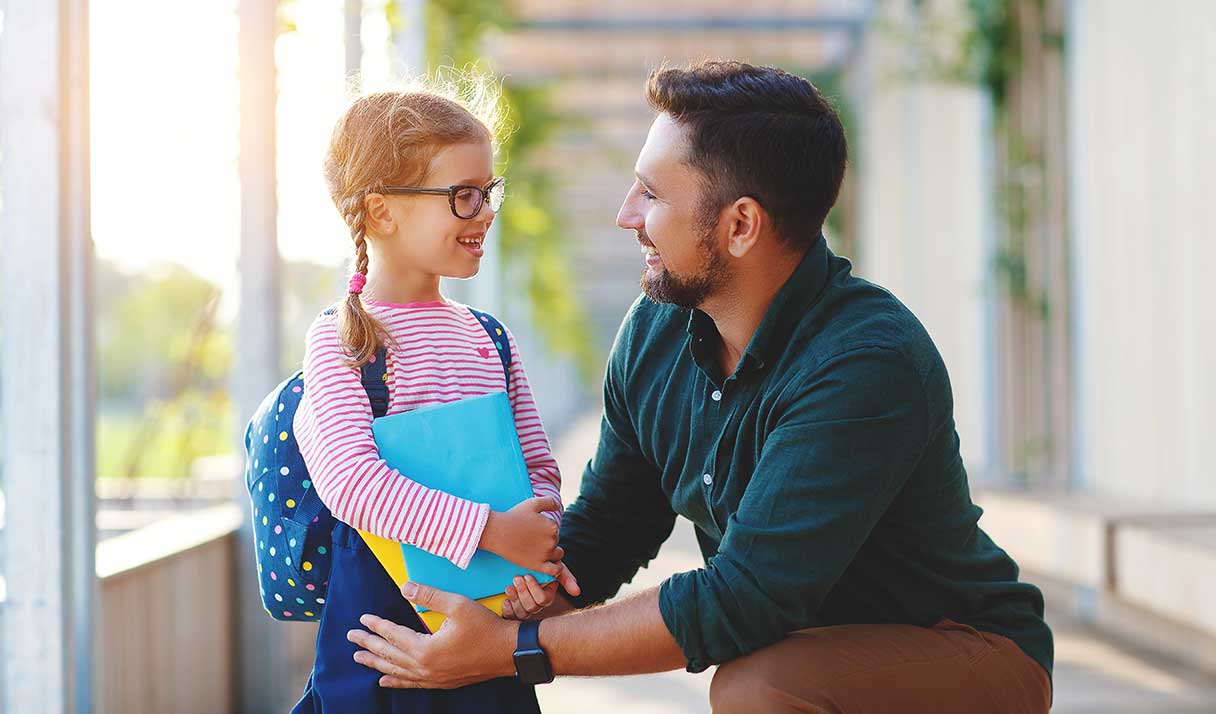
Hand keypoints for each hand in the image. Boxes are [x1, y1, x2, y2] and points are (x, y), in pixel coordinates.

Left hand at [349, 581, 517, 688]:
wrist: (508, 652)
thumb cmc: (485, 627)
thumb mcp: (458, 604)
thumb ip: (429, 596)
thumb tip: (404, 587)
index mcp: (425, 649)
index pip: (393, 635)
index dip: (377, 626)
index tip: (362, 619)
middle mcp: (425, 667)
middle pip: (389, 654)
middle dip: (369, 645)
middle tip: (351, 637)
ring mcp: (432, 678)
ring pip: (397, 671)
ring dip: (377, 663)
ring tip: (359, 658)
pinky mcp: (441, 682)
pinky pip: (411, 683)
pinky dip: (395, 681)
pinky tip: (384, 680)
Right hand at [479, 496, 562, 576]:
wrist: (497, 532)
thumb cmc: (513, 516)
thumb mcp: (532, 503)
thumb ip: (550, 501)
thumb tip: (560, 506)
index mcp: (552, 526)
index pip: (554, 529)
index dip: (544, 528)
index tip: (534, 529)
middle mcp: (552, 541)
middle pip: (555, 541)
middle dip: (546, 540)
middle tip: (532, 538)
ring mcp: (545, 554)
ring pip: (557, 554)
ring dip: (552, 552)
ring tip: (539, 550)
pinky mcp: (538, 565)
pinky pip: (555, 570)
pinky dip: (556, 567)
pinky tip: (551, 564)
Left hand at [501, 559, 579, 619]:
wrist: (519, 560)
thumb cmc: (538, 564)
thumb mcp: (553, 567)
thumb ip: (565, 577)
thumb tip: (577, 592)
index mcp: (547, 596)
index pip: (544, 599)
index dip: (535, 589)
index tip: (527, 576)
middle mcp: (536, 605)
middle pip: (532, 607)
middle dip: (524, 592)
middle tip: (517, 578)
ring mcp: (524, 608)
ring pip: (522, 612)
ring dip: (516, 599)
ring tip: (509, 587)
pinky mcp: (512, 610)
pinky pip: (510, 617)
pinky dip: (508, 609)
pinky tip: (506, 601)